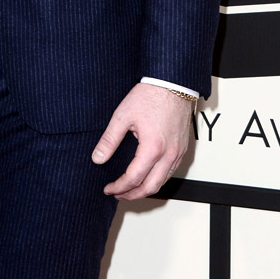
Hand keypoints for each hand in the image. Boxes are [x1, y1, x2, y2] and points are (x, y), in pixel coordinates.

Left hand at [92, 83, 192, 199]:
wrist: (172, 83)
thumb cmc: (150, 95)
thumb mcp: (123, 116)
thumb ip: (109, 140)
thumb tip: (97, 158)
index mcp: (152, 148)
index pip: (133, 179)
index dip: (119, 187)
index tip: (108, 188)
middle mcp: (168, 154)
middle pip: (150, 187)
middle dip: (132, 195)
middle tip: (118, 194)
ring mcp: (178, 152)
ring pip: (163, 182)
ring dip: (145, 189)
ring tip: (130, 188)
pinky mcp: (182, 148)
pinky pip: (171, 172)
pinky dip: (158, 179)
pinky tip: (147, 176)